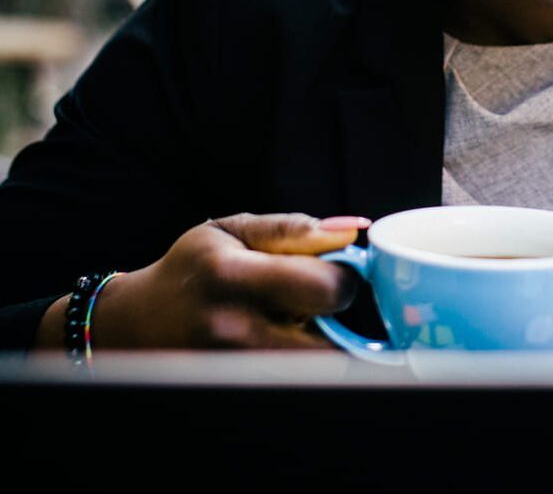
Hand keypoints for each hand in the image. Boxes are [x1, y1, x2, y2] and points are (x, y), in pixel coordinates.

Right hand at [74, 213, 368, 349]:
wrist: (134, 324)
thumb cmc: (191, 267)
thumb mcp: (233, 230)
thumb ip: (294, 229)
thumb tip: (353, 229)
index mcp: (234, 276)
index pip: (325, 286)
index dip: (344, 274)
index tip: (334, 264)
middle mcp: (232, 330)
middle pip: (328, 337)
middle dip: (335, 311)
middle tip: (315, 293)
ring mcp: (232, 369)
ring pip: (314, 363)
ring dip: (318, 337)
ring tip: (289, 315)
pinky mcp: (234, 389)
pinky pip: (292, 375)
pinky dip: (297, 356)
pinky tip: (276, 337)